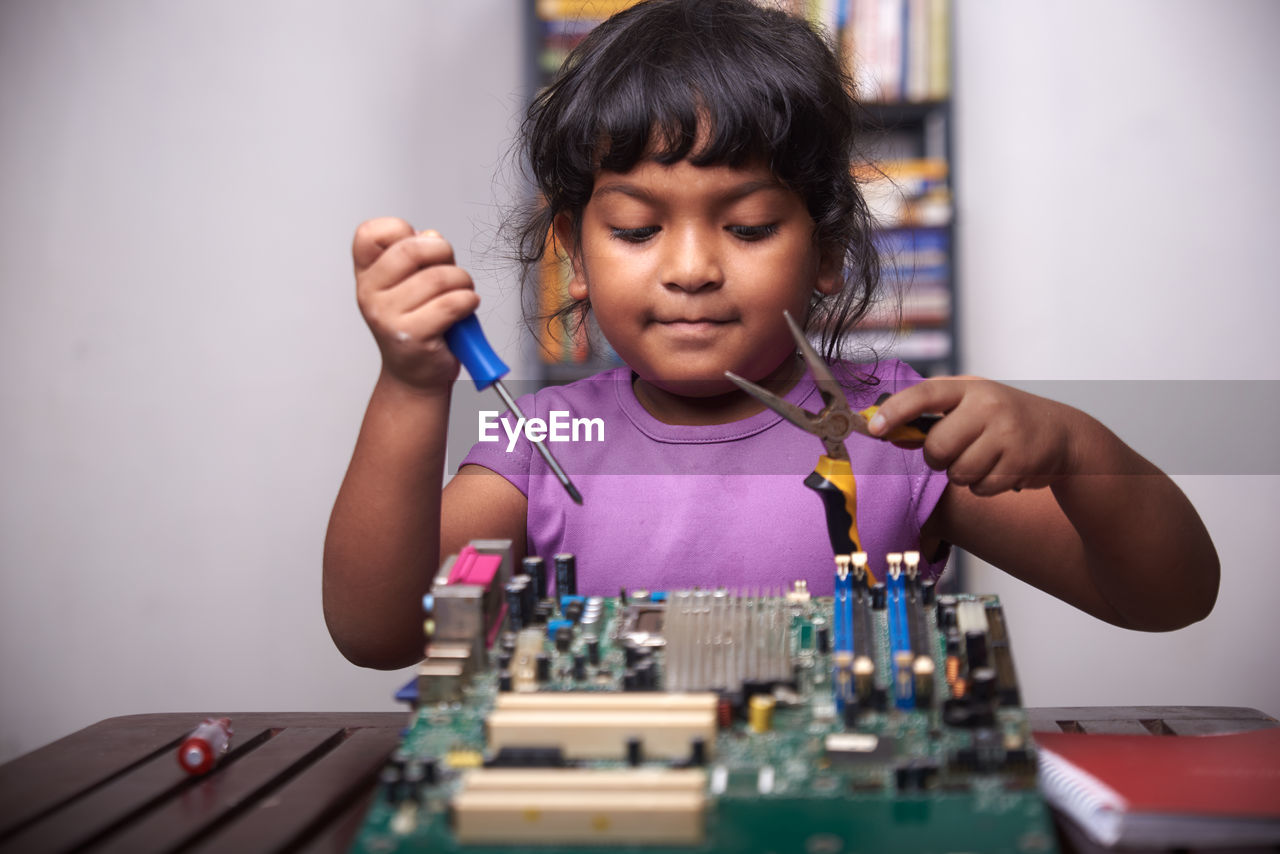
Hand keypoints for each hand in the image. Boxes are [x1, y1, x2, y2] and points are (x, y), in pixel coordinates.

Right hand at [352, 218, 480, 391]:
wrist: (416, 375)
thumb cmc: (419, 325)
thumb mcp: (412, 283)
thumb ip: (419, 255)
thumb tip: (432, 237)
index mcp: (367, 275)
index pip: (371, 233)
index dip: (402, 229)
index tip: (419, 245)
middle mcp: (370, 294)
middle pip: (411, 249)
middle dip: (444, 252)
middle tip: (451, 267)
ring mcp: (387, 316)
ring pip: (439, 278)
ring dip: (463, 282)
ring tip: (461, 293)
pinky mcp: (412, 336)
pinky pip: (451, 304)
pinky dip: (468, 301)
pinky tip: (465, 307)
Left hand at [868, 376, 1082, 495]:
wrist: (1062, 434)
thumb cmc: (1003, 419)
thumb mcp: (971, 405)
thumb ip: (931, 417)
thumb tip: (891, 435)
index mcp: (970, 389)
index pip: (925, 395)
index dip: (896, 411)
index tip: (874, 428)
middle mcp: (989, 407)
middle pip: (937, 448)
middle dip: (939, 458)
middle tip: (957, 451)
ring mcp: (1007, 434)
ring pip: (958, 472)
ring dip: (964, 474)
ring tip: (986, 458)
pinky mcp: (1020, 463)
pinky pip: (980, 488)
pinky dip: (985, 486)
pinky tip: (1002, 469)